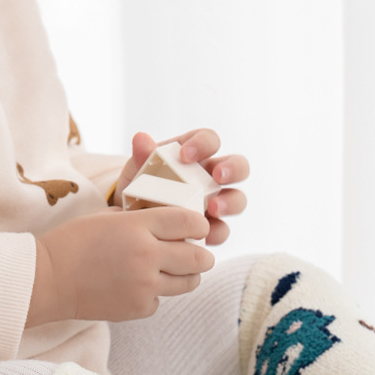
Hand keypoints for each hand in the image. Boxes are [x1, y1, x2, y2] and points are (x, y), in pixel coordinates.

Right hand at [27, 207, 213, 326]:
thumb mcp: (109, 216)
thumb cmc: (75, 243)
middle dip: (203, 256)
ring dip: (187, 276)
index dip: (200, 226)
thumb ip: (142, 218)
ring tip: (173, 271)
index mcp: (138, 226)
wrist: (48, 280)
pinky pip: (162, 300)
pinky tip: (138, 287)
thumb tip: (172, 223)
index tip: (198, 230)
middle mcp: (147, 255)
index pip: (190, 222)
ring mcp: (145, 285)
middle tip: (198, 255)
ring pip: (190, 282)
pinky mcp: (139, 307)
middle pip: (200, 258)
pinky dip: (156, 294)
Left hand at [112, 129, 248, 245]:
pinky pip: (222, 230)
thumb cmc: (141, 187)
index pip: (210, 140)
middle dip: (233, 169)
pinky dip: (214, 232)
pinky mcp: (213, 228)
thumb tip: (141, 139)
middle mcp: (213, 177)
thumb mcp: (138, 170)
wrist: (135, 218)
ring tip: (212, 208)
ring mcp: (217, 203)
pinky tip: (200, 234)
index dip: (203, 144)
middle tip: (217, 176)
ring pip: (237, 199)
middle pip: (239, 167)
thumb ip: (142, 156)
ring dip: (229, 203)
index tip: (185, 155)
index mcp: (197, 155)